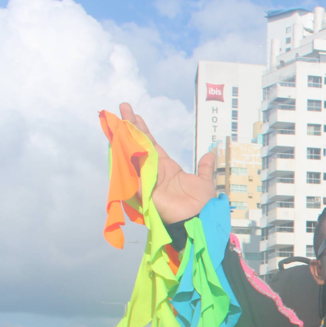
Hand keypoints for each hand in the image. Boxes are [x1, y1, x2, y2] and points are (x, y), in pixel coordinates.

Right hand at [118, 103, 216, 222]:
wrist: (199, 218)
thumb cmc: (201, 204)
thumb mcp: (205, 181)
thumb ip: (205, 168)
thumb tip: (210, 155)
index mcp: (166, 167)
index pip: (151, 143)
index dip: (142, 129)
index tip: (134, 114)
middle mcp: (154, 170)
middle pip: (138, 144)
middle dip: (130, 126)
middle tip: (123, 107)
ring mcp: (146, 178)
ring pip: (131, 154)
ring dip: (123, 138)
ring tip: (115, 119)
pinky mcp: (142, 189)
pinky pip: (130, 173)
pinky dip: (123, 159)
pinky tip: (117, 142)